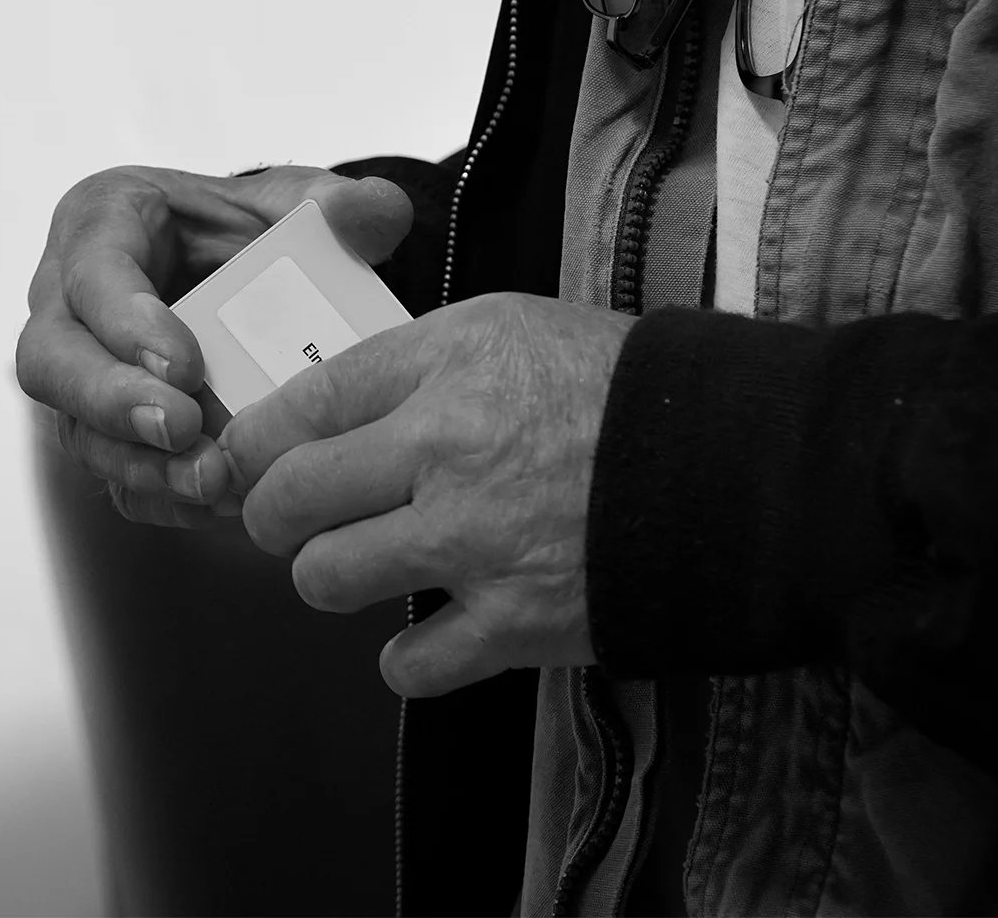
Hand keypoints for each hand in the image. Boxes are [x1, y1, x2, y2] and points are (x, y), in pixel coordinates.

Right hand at [16, 166, 412, 527]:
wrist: (264, 278)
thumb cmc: (260, 228)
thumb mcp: (306, 200)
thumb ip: (348, 202)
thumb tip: (365, 217)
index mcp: (102, 224)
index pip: (90, 273)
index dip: (126, 324)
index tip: (187, 365)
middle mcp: (70, 301)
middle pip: (51, 361)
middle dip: (112, 403)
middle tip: (181, 429)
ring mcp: (82, 371)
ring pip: (75, 428)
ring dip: (139, 462)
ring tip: (211, 480)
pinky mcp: (107, 426)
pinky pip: (112, 472)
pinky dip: (159, 494)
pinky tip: (214, 503)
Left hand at [221, 292, 635, 696]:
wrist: (744, 467)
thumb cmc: (637, 391)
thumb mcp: (527, 331)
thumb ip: (427, 362)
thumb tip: (339, 409)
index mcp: (452, 361)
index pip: (300, 404)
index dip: (256, 441)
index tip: (253, 460)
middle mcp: (447, 447)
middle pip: (286, 499)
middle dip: (278, 514)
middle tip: (303, 519)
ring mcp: (476, 541)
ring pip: (325, 579)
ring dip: (340, 575)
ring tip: (382, 563)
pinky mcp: (515, 622)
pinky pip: (405, 666)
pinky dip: (413, 656)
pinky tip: (442, 627)